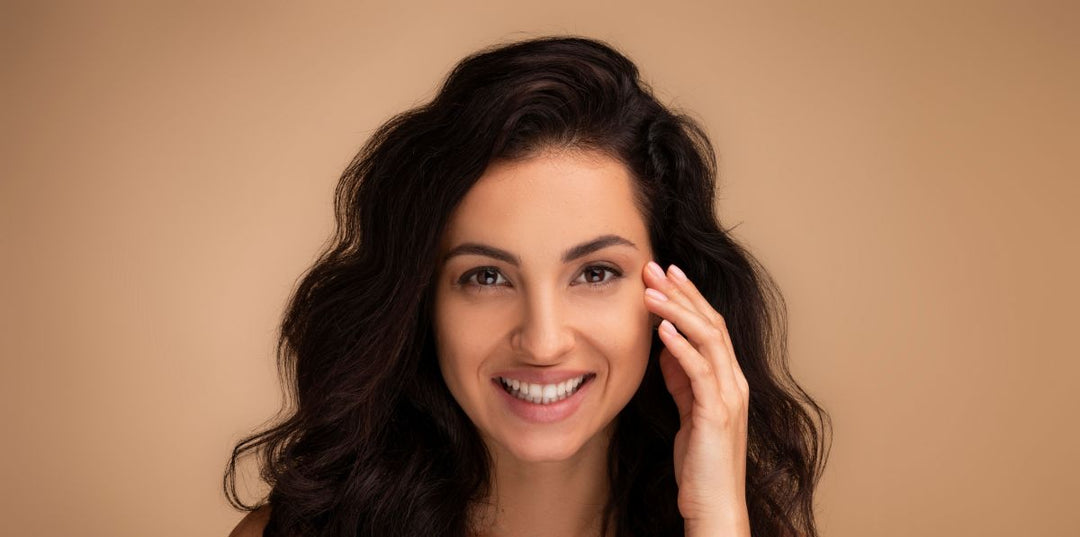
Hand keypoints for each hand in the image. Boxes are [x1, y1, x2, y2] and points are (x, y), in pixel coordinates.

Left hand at [642, 260, 751, 536]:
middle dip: (683, 292)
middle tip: (656, 267)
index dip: (689, 297)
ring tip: (650, 290)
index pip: (712, 326)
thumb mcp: (688, 412)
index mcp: (729, 380)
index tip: (666, 273)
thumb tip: (667, 347)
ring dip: (677, 311)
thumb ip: (682, 380)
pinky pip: (699, 370)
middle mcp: (735, 382)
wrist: (715, 504)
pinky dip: (680, 345)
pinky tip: (661, 329)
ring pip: (707, 339)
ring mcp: (729, 396)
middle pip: (712, 323)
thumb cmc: (700, 464)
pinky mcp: (716, 413)